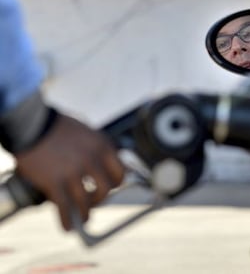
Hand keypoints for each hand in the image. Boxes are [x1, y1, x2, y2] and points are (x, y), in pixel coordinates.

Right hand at [14, 113, 124, 230]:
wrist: (30, 123)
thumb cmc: (57, 126)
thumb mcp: (86, 131)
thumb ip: (97, 148)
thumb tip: (104, 165)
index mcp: (102, 145)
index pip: (121, 172)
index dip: (116, 183)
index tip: (112, 188)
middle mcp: (92, 159)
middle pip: (106, 189)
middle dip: (101, 199)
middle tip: (94, 201)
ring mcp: (74, 172)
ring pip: (86, 202)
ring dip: (85, 212)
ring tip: (83, 217)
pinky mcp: (55, 182)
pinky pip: (65, 207)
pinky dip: (67, 220)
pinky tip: (68, 226)